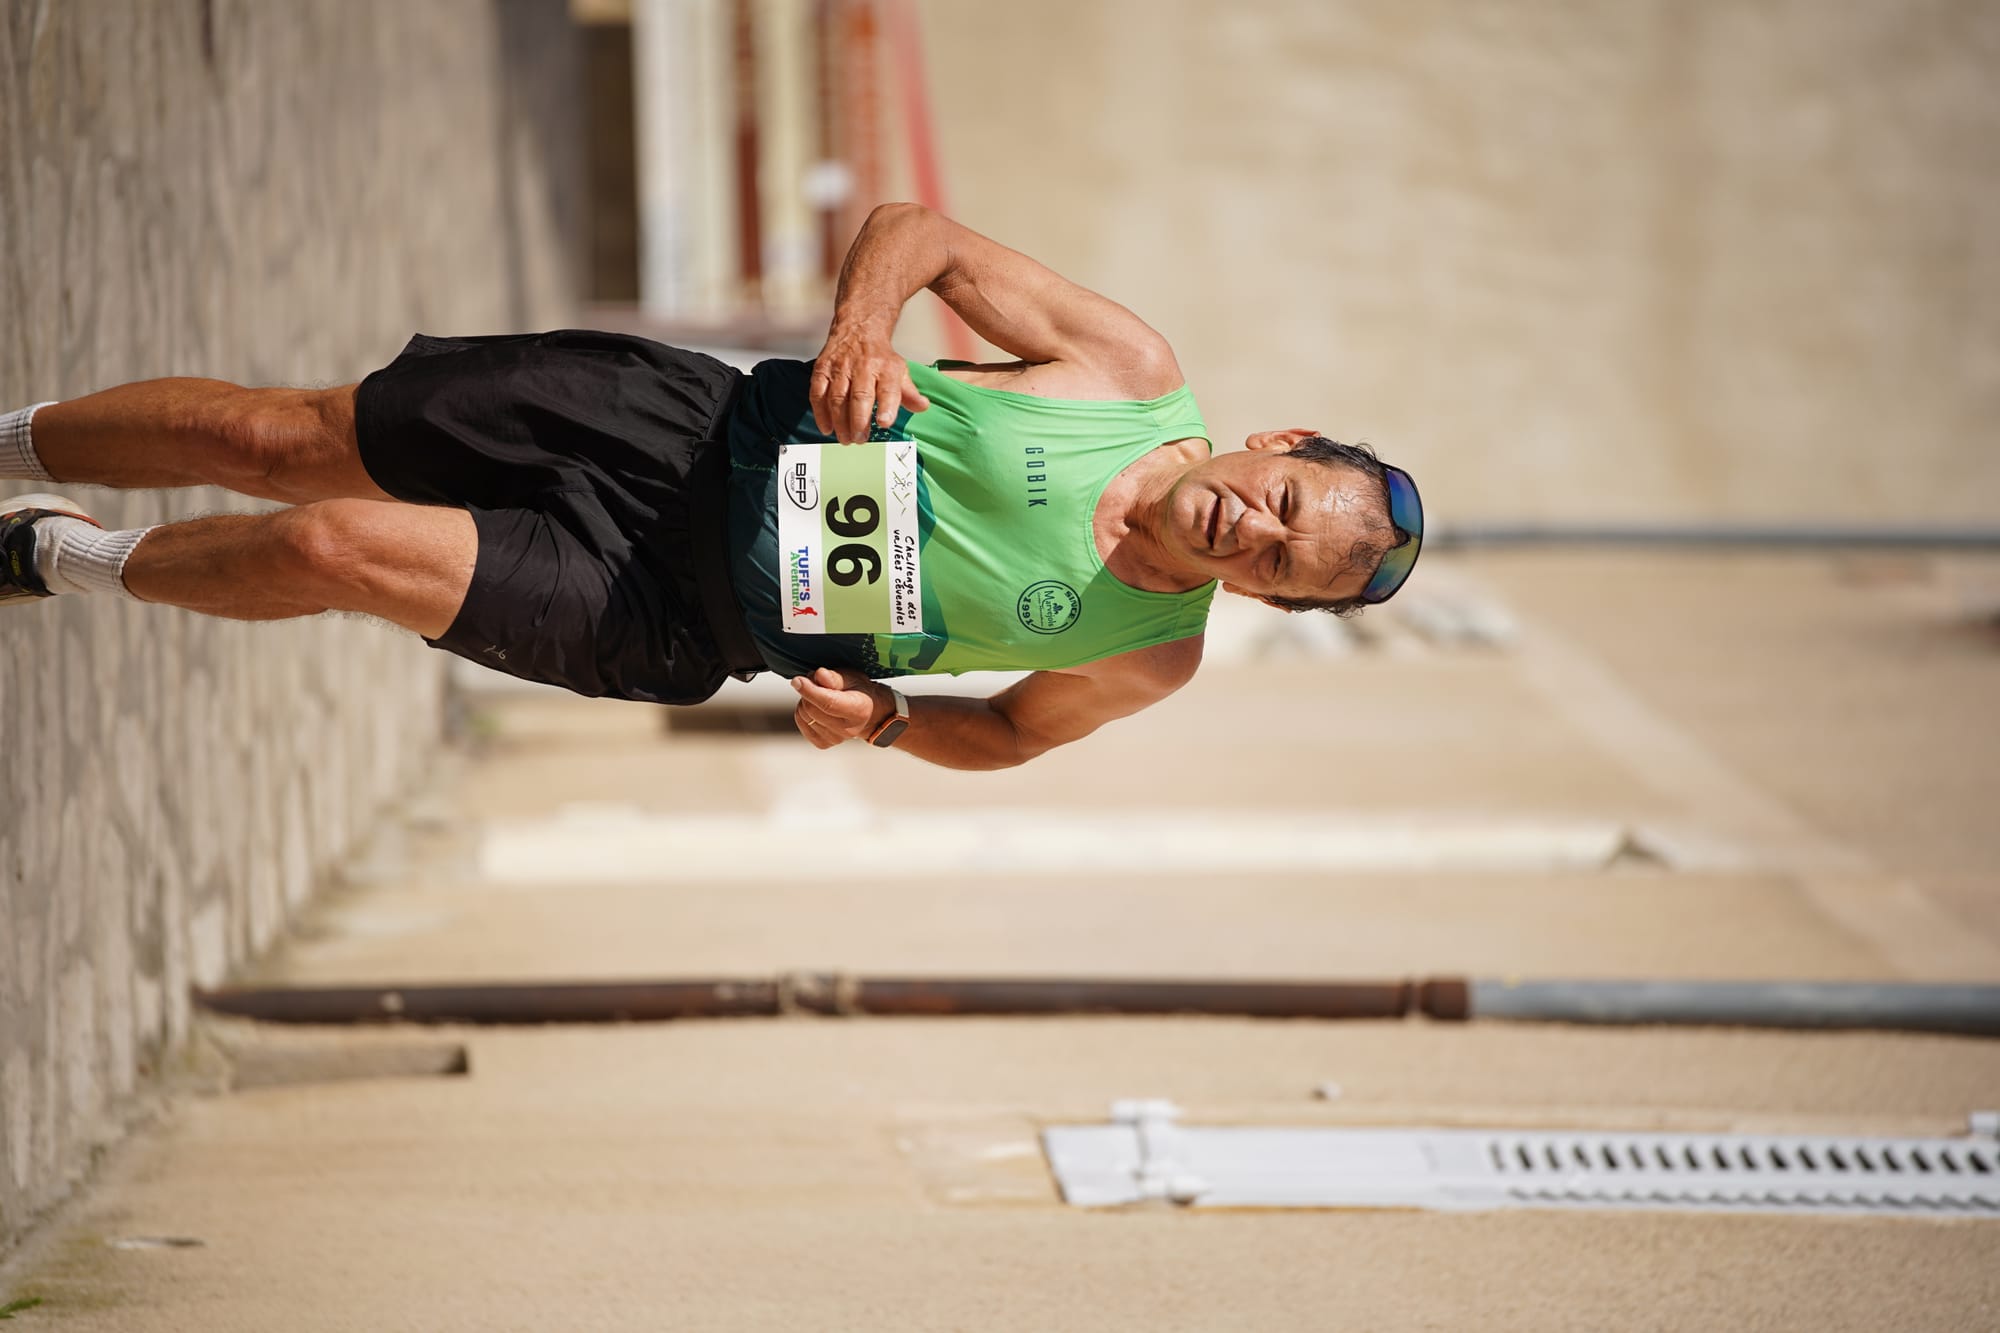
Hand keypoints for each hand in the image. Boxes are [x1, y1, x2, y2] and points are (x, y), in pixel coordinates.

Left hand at [791, 667, 888, 748]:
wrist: (869, 712)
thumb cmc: (859, 691)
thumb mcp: (851, 677)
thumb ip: (835, 677)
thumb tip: (819, 675)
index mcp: (858, 710)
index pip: (828, 703)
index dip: (810, 691)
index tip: (798, 680)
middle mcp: (847, 729)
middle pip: (811, 709)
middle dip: (807, 692)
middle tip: (816, 682)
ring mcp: (835, 739)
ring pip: (803, 715)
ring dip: (805, 701)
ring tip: (819, 695)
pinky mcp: (823, 743)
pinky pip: (802, 723)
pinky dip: (804, 713)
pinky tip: (816, 708)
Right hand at [809, 321, 930, 440]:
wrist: (859, 328)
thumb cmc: (880, 357)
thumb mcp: (900, 371)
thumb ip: (910, 393)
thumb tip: (922, 406)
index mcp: (886, 368)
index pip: (888, 389)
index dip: (887, 406)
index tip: (885, 422)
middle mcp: (863, 366)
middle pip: (860, 396)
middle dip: (859, 421)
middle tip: (860, 439)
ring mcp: (841, 367)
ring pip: (838, 397)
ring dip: (840, 421)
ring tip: (846, 439)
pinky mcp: (823, 369)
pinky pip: (818, 392)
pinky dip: (820, 412)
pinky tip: (827, 427)